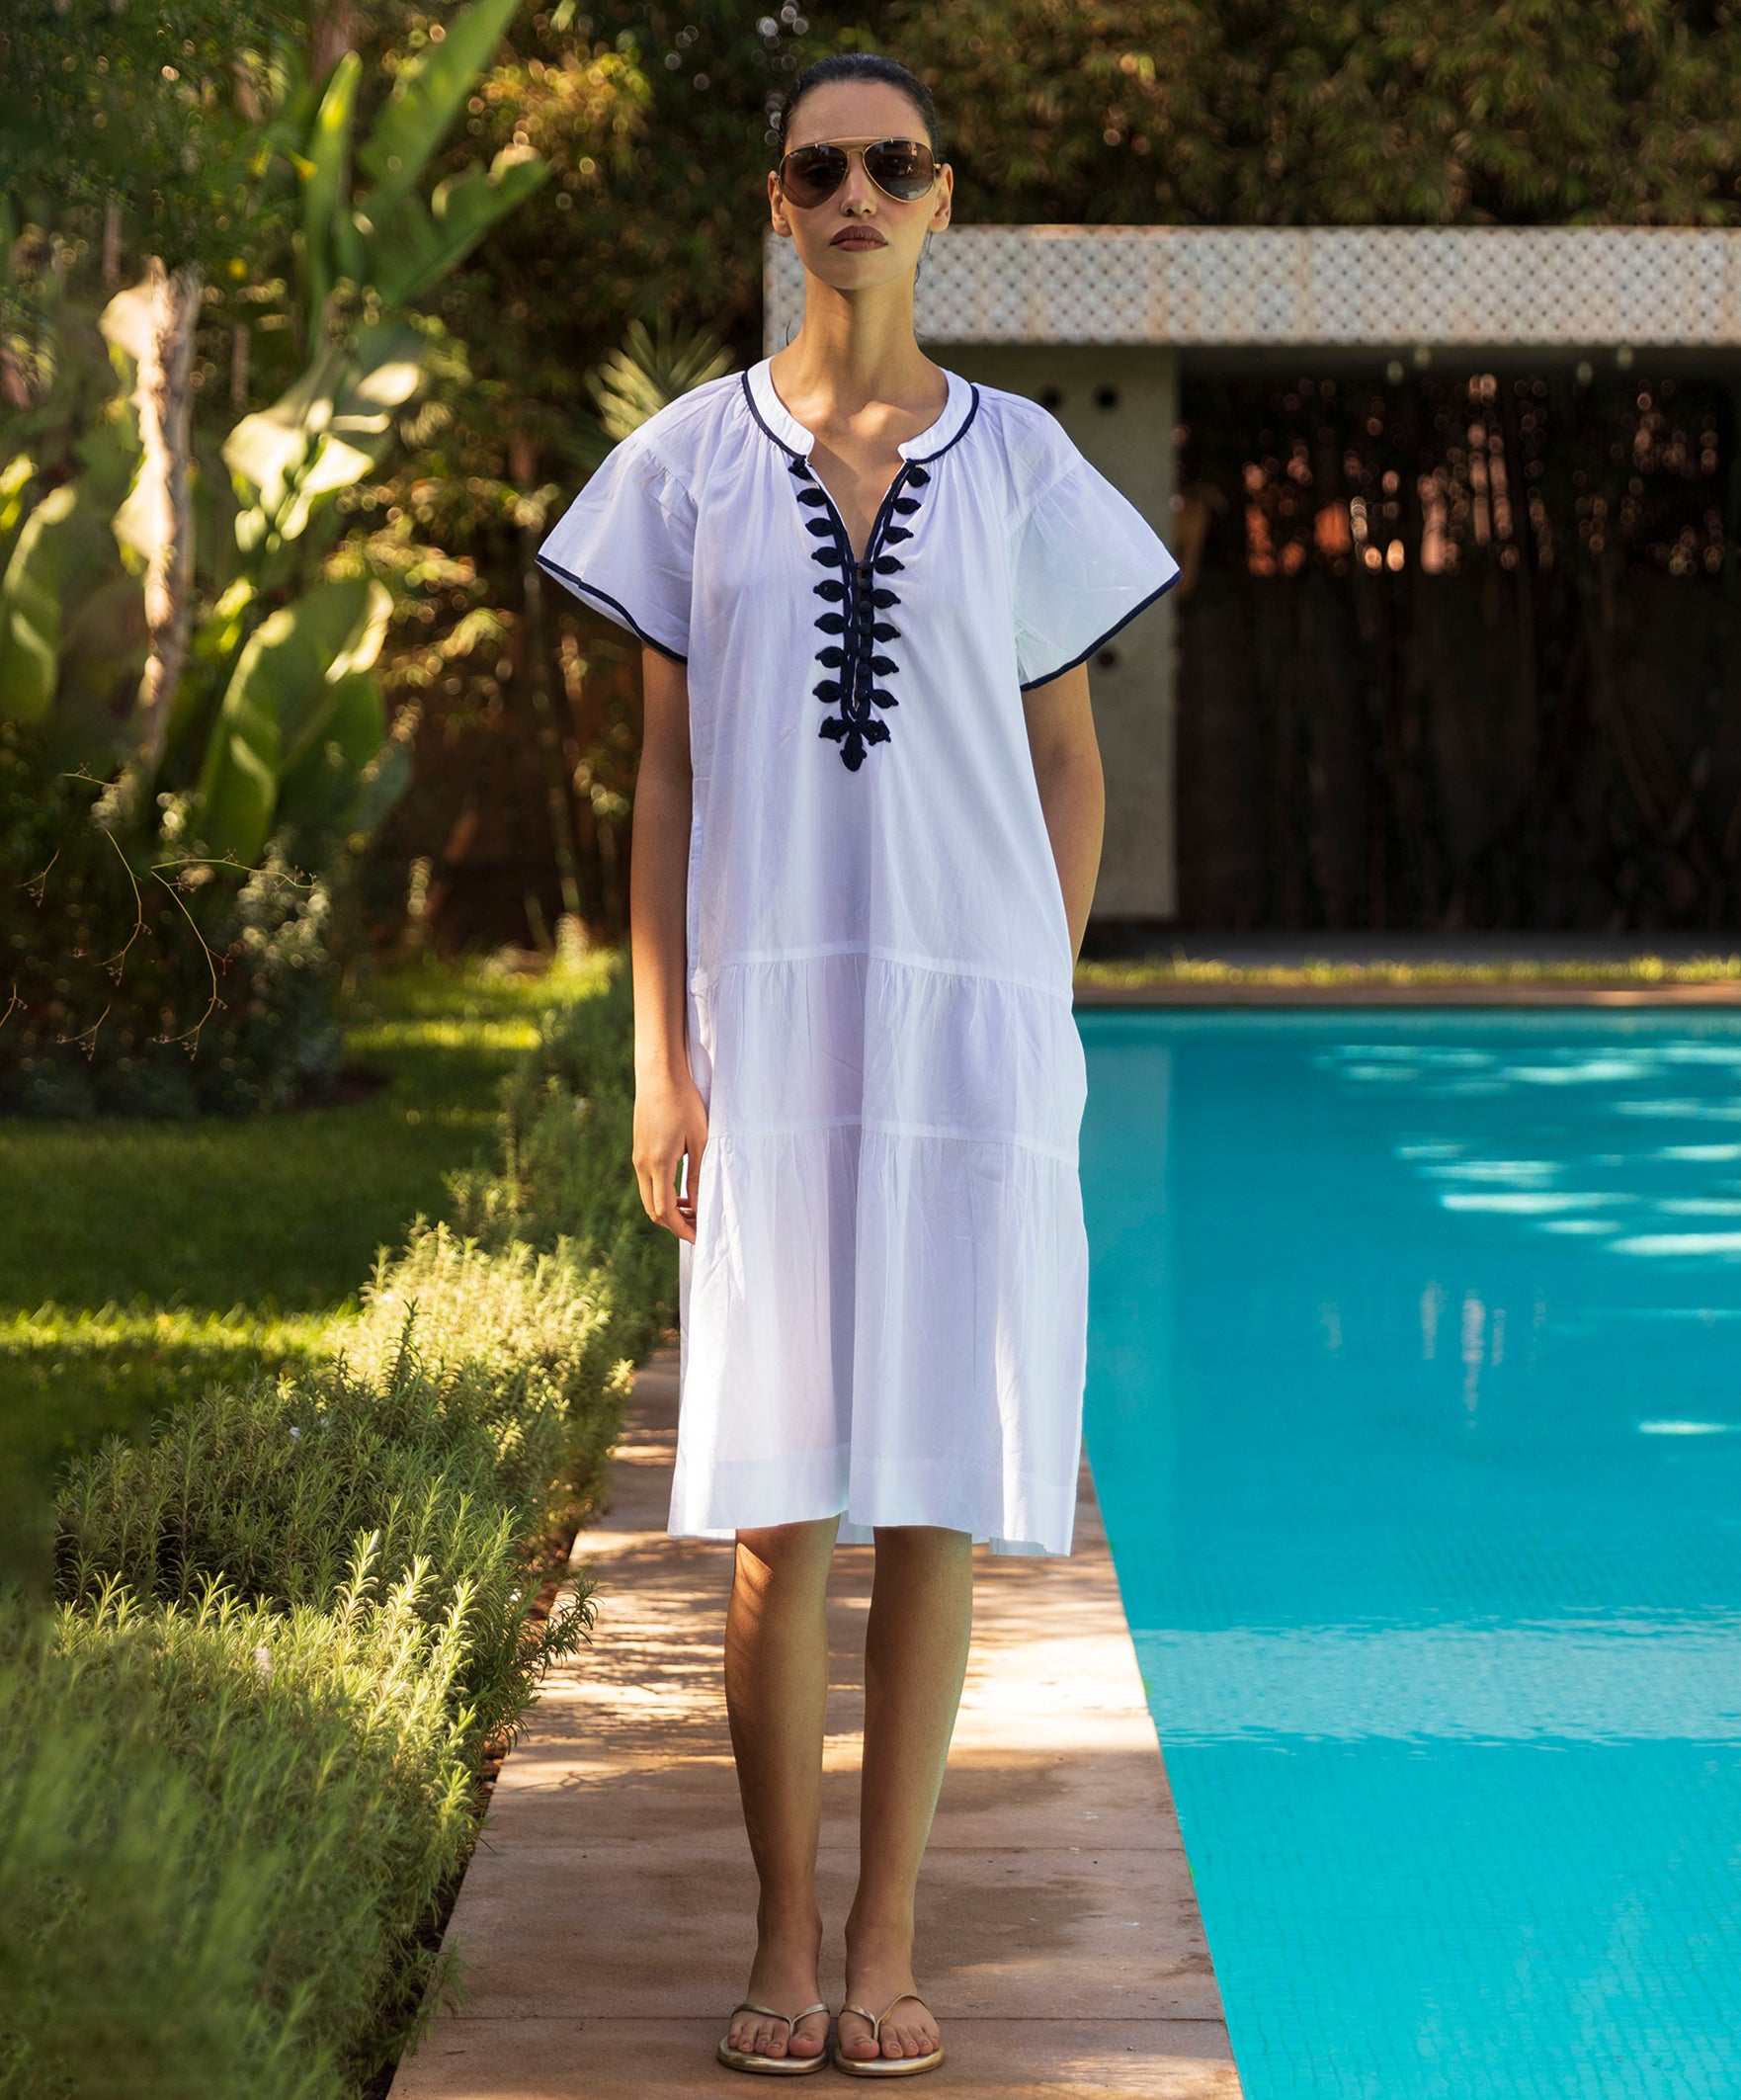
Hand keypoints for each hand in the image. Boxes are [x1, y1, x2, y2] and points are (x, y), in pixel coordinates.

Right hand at [633, 1061, 709, 1243]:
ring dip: (668, 1209)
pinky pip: (648, 1183)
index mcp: (658, 1164)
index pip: (665, 1212)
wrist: (659, 1075)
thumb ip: (698, 1176)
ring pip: (649, 1197)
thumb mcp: (700, 1140)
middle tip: (699, 1226)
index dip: (682, 1229)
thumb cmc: (684, 1103)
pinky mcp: (638, 1150)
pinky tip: (681, 1190)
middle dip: (675, 1224)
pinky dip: (663, 1194)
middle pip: (653, 1210)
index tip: (699, 1237)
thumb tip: (698, 1206)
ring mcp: (637, 1157)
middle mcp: (642, 1165)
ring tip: (693, 1210)